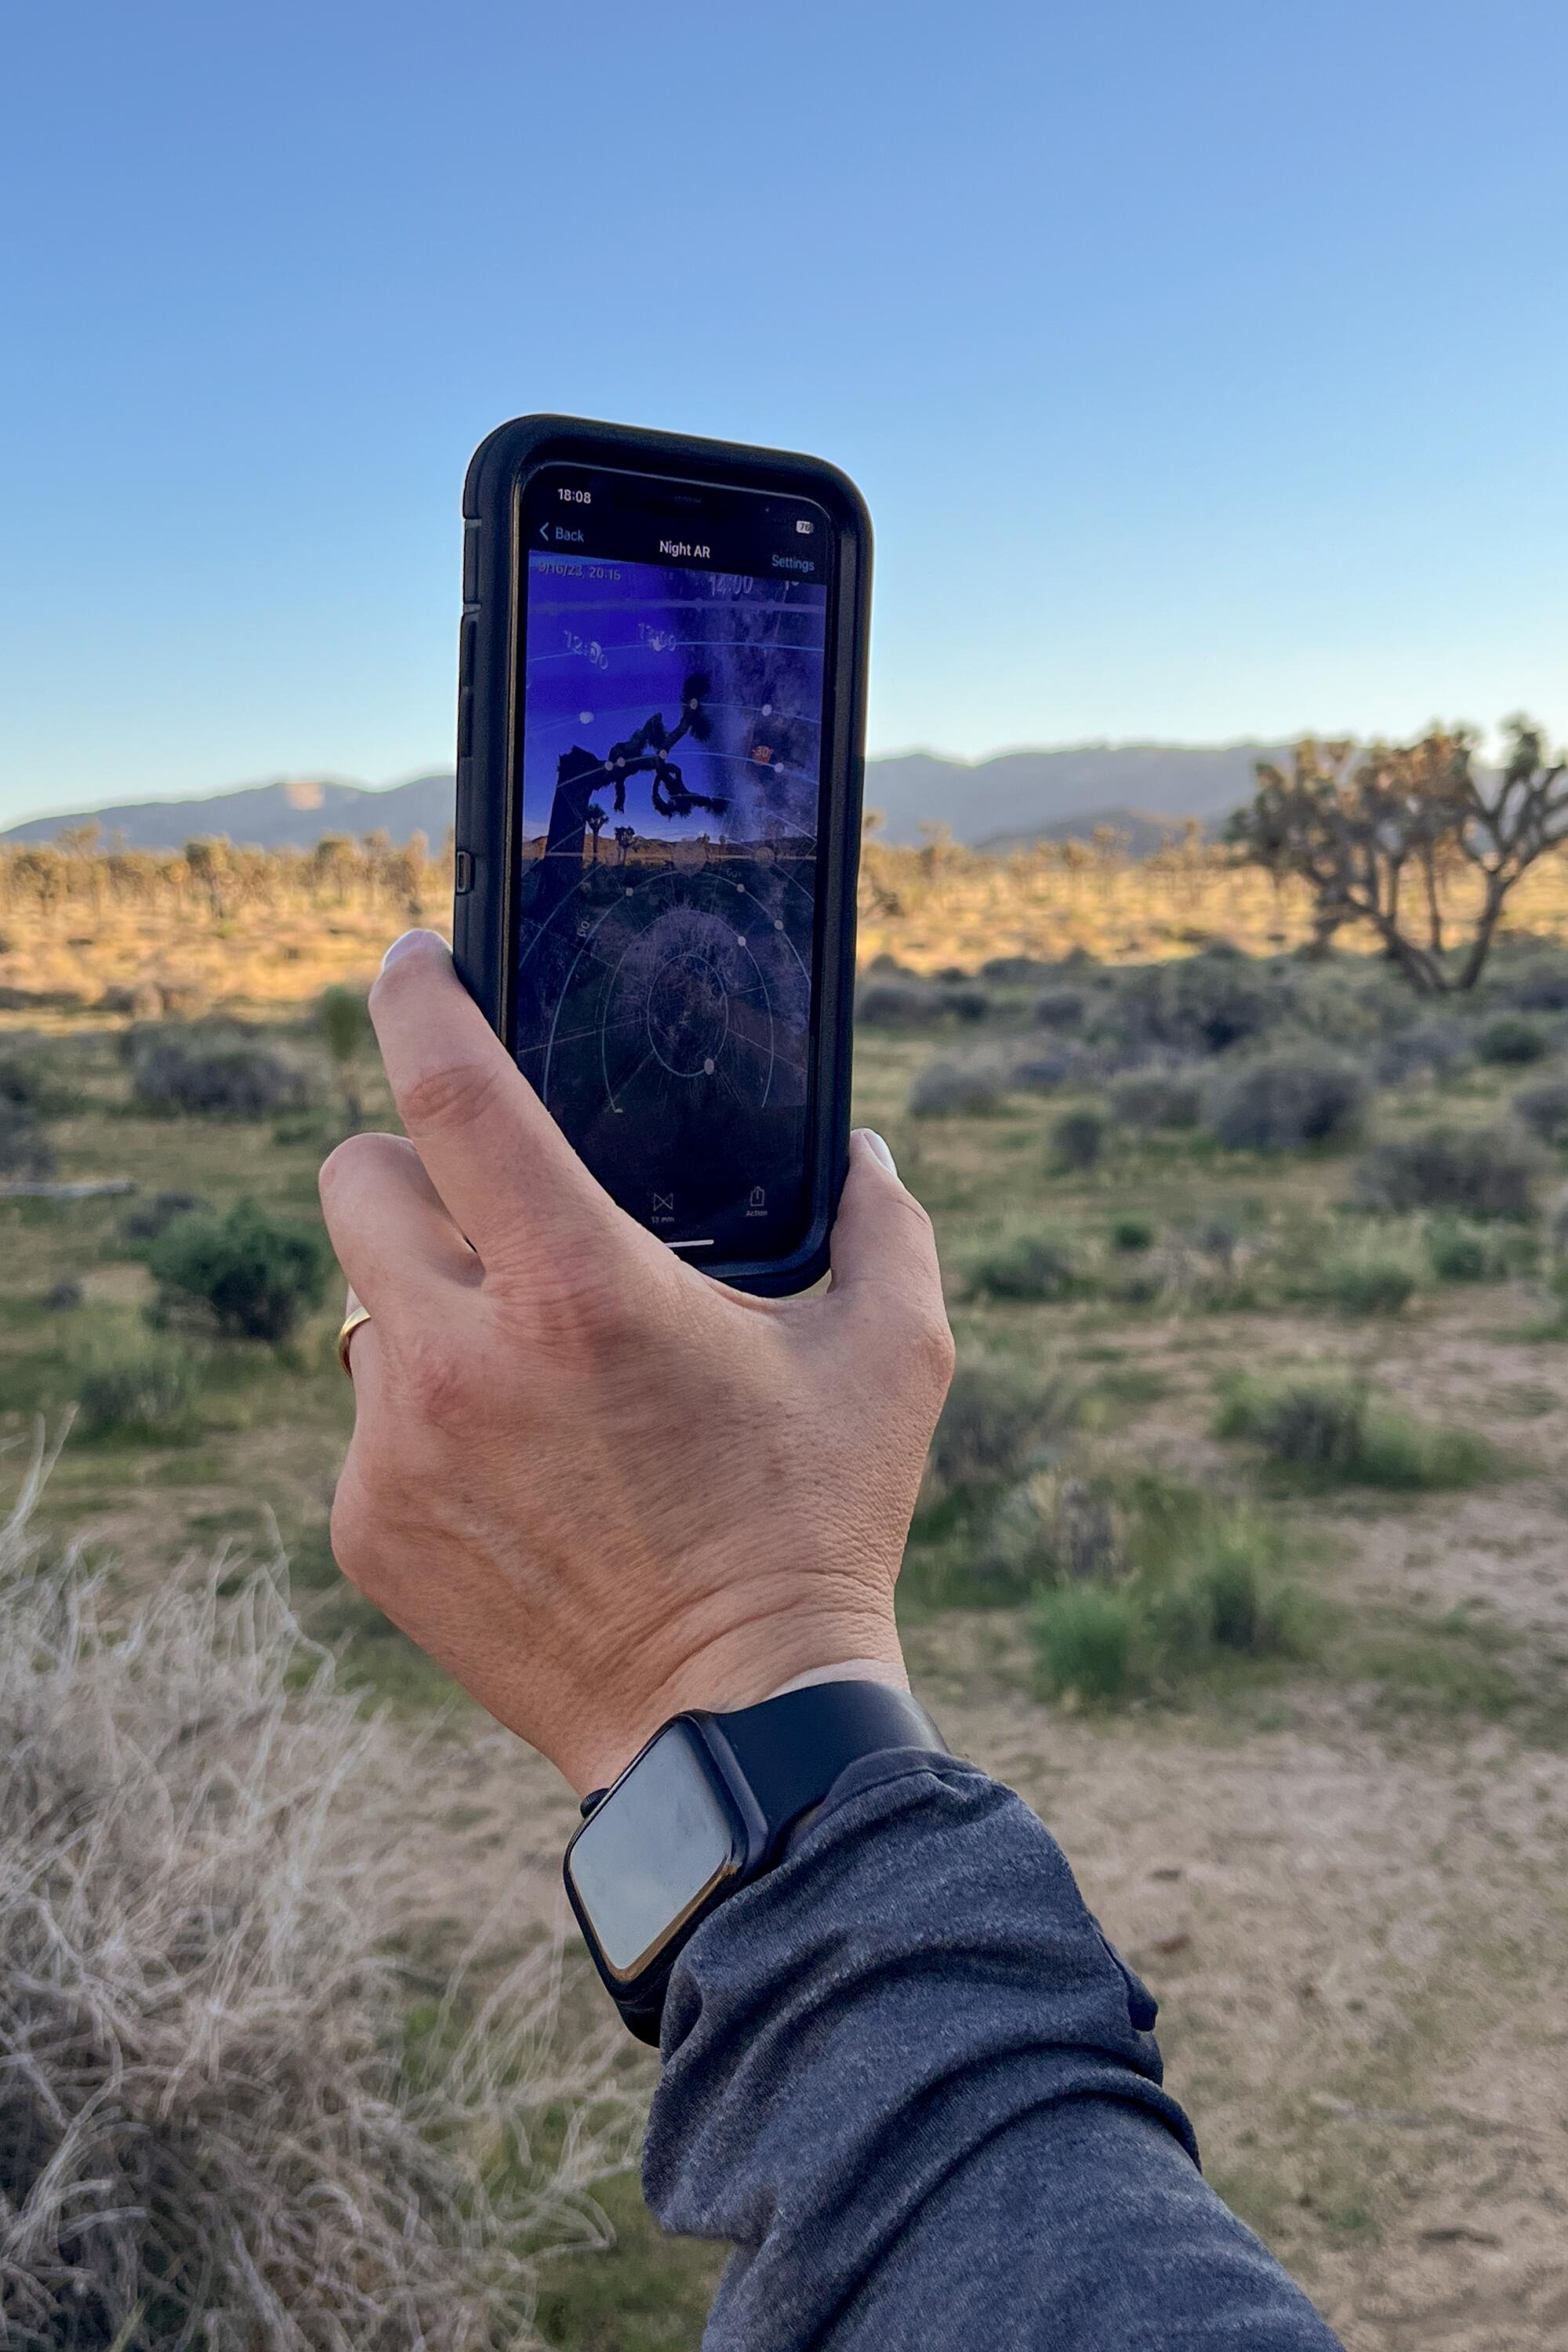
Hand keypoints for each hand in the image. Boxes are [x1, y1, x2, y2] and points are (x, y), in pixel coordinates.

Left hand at [318, 931, 953, 1795]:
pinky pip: (369, 1420)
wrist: (735, 1731)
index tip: (413, 961)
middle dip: (411, 1167)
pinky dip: (425, 1419)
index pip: (451, 1089)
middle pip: (355, 1180)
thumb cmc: (817, 1530)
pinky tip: (519, 1474)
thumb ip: (886, 1225)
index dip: (418, 999)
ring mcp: (395, 1450)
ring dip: (432, 1307)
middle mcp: (459, 1357)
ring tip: (534, 1376)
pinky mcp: (365, 1528)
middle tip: (491, 1210)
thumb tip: (862, 1150)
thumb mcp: (897, 1359)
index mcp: (580, 1287)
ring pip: (365, 1306)